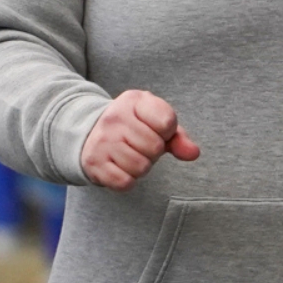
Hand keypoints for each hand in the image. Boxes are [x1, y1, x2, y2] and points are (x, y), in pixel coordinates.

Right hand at [80, 90, 199, 189]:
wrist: (90, 133)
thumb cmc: (132, 128)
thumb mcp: (155, 123)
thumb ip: (178, 137)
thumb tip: (193, 153)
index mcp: (134, 100)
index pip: (167, 122)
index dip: (167, 132)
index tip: (155, 129)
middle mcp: (115, 117)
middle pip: (155, 148)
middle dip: (153, 152)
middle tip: (140, 145)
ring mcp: (102, 140)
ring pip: (141, 167)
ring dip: (141, 167)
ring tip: (130, 155)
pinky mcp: (94, 163)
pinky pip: (125, 182)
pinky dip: (128, 180)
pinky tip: (120, 167)